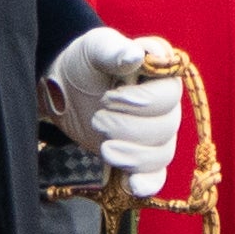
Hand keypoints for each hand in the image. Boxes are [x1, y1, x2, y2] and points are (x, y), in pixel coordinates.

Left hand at [41, 28, 182, 195]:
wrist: (64, 88)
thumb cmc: (85, 61)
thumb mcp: (95, 47)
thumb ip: (114, 49)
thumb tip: (136, 55)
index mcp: (162, 74)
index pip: (170, 94)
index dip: (142, 101)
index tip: (110, 96)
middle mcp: (166, 105)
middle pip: (166, 127)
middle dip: (127, 127)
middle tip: (98, 118)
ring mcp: (156, 133)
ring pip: (162, 154)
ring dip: (131, 155)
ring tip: (104, 146)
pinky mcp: (141, 156)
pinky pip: (156, 176)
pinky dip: (147, 183)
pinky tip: (134, 186)